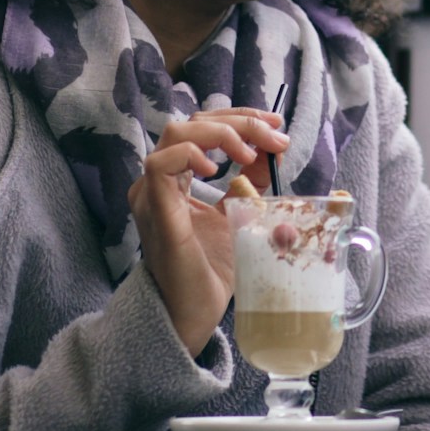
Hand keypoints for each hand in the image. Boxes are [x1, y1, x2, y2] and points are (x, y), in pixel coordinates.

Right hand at [128, 109, 288, 354]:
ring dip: (221, 133)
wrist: (194, 311)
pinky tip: (217, 170)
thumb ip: (250, 183)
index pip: (203, 128)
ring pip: (176, 134)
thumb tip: (273, 150)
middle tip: (275, 137)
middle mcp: (158, 181)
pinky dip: (191, 155)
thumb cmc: (210, 269)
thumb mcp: (238, 214)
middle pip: (193, 123)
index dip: (241, 119)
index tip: (277, 127)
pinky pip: (160, 164)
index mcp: (176, 179)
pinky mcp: (155, 210)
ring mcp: (152, 193)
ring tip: (250, 154)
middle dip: (240, 122)